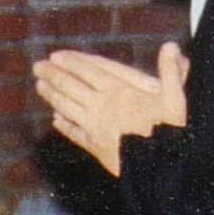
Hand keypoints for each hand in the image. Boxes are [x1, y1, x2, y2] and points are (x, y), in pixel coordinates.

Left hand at [33, 43, 187, 176]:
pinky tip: (56, 120)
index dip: (71, 62)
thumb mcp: (175, 99)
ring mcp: (95, 128)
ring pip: (67, 107)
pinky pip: (75, 133)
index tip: (55, 56)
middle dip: (53, 74)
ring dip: (52, 96)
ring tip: (40, 86)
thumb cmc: (169, 133)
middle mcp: (102, 107)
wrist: (159, 169)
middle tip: (37, 66)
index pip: (89, 71)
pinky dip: (64, 125)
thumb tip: (171, 45)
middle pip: (71, 86)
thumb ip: (171, 72)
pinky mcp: (95, 147)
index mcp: (119, 92)